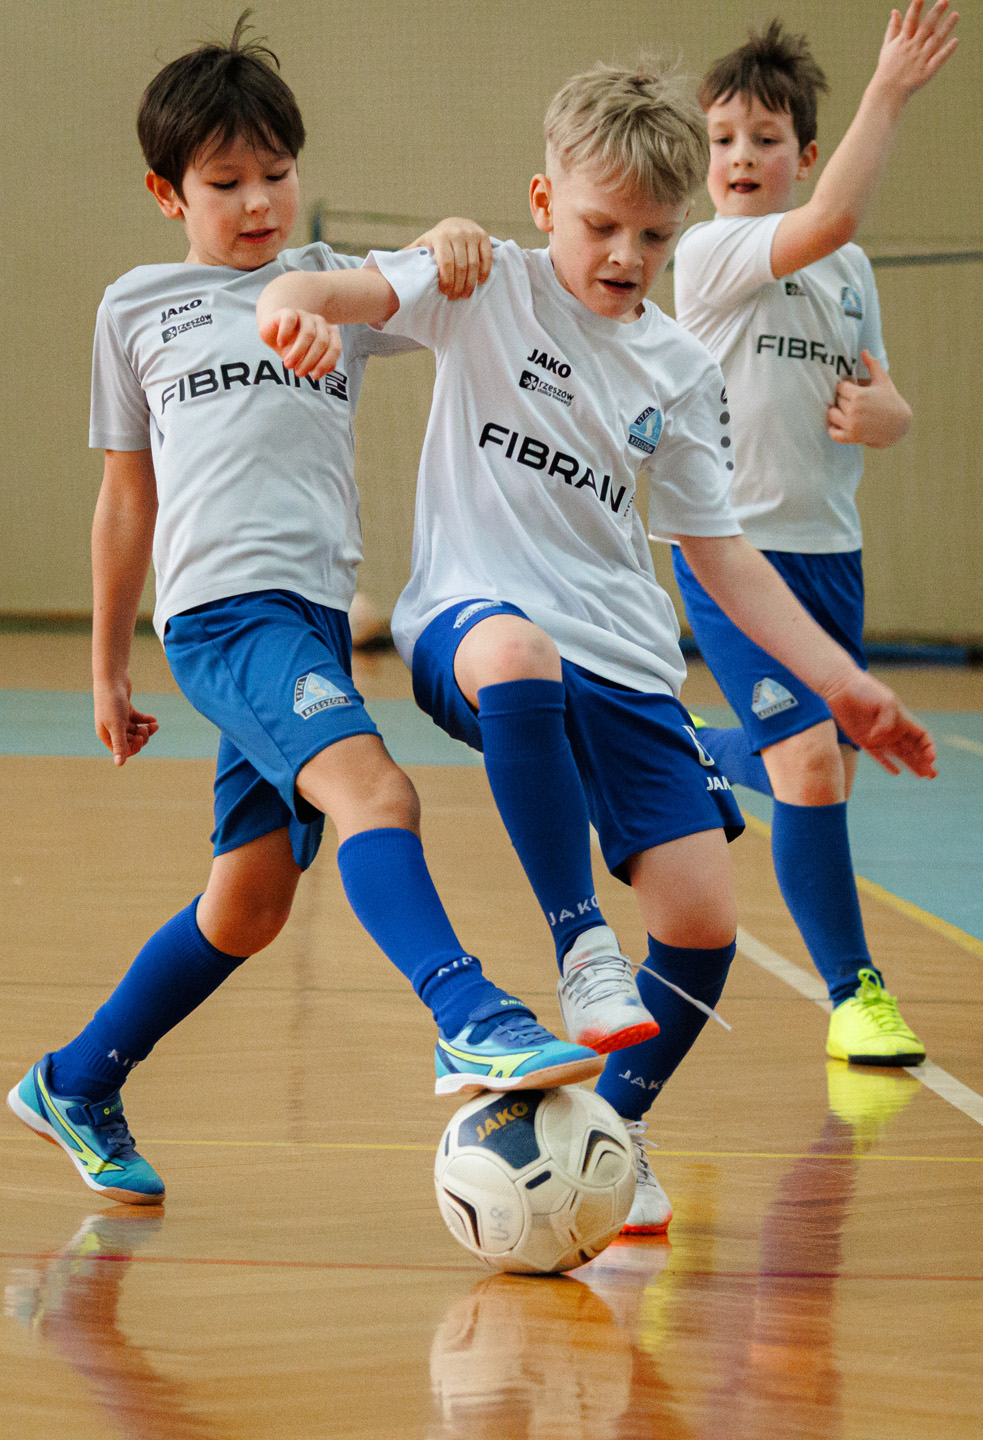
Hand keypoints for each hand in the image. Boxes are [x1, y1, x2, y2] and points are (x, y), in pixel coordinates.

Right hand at [94, 678, 157, 766]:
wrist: (112, 678)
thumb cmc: (111, 702)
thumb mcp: (116, 725)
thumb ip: (119, 744)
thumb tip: (119, 764)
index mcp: (106, 735)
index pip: (123, 750)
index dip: (134, 747)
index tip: (141, 737)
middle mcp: (111, 729)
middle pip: (130, 741)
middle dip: (142, 738)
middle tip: (147, 729)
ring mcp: (119, 719)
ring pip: (135, 731)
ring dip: (146, 730)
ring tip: (155, 725)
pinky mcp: (125, 710)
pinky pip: (138, 720)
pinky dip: (146, 720)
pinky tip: (153, 719)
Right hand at [258, 308, 341, 378]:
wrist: (272, 334)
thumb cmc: (292, 349)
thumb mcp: (306, 360)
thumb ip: (321, 364)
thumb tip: (330, 368)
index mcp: (329, 334)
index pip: (335, 348)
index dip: (325, 363)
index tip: (313, 376)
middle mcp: (320, 322)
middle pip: (322, 342)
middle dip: (310, 361)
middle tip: (299, 373)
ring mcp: (305, 315)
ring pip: (308, 333)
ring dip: (298, 352)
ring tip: (288, 365)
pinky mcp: (288, 311)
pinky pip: (290, 320)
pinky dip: (285, 334)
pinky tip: (280, 344)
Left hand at [411, 218, 491, 298]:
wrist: (454, 223)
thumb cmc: (436, 240)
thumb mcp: (422, 244)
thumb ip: (410, 255)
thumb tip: (391, 267)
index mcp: (440, 236)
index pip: (446, 263)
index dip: (447, 281)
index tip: (445, 293)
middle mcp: (457, 232)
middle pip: (461, 267)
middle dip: (458, 286)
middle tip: (454, 298)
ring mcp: (472, 233)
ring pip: (474, 265)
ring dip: (470, 284)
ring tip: (465, 294)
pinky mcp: (484, 236)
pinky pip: (486, 258)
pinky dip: (484, 273)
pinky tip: (479, 282)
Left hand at [821, 669, 936, 777]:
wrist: (842, 687)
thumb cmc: (866, 690)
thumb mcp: (884, 701)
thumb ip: (887, 721)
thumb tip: (879, 739)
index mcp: (903, 719)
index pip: (922, 737)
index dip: (929, 748)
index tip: (931, 759)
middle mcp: (893, 730)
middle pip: (914, 749)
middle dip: (924, 762)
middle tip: (933, 775)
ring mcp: (879, 736)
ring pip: (900, 754)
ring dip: (912, 765)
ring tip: (922, 776)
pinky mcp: (863, 741)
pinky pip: (879, 756)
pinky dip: (887, 764)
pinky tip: (896, 772)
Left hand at [826, 351, 911, 447]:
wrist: (898, 424)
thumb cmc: (890, 399)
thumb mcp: (883, 380)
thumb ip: (872, 364)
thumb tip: (864, 350)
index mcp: (859, 395)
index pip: (840, 388)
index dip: (845, 388)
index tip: (853, 390)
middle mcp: (854, 410)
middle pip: (836, 401)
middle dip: (843, 400)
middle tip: (852, 401)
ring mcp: (852, 425)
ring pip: (831, 415)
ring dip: (836, 413)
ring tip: (846, 411)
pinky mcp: (852, 437)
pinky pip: (833, 434)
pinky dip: (833, 430)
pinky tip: (840, 424)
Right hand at [870, 0, 958, 106]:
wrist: (887, 92)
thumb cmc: (887, 68)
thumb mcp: (887, 47)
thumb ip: (893, 28)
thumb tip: (895, 11)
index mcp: (902, 41)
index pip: (910, 21)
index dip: (915, 8)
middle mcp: (912, 49)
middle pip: (925, 28)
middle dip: (935, 14)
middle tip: (945, 1)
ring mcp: (920, 60)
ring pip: (935, 41)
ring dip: (946, 28)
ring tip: (956, 15)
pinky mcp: (926, 72)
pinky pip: (938, 60)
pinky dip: (946, 51)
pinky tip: (955, 41)